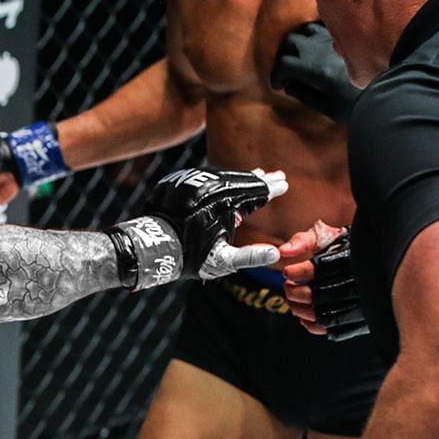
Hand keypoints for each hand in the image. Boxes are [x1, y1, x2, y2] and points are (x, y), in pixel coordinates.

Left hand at [106, 167, 286, 288]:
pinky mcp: (180, 183)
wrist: (155, 246)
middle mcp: (210, 188)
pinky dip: (220, 181)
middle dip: (259, 180)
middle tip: (276, 177)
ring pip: (224, 177)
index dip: (270, 189)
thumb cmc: (190, 257)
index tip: (284, 184)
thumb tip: (274, 253)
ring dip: (240, 179)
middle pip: (241, 180)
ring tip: (256, 177)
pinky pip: (207, 178)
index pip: (254, 192)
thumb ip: (249, 257)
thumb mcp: (222, 261)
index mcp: (225, 203)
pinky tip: (229, 184)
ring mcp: (194, 183)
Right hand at [270, 21, 360, 123]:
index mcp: (315, 69)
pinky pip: (323, 28)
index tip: (278, 86)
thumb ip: (303, 94)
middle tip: (285, 72)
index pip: (284, 64)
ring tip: (299, 57)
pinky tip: (316, 49)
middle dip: (283, 57)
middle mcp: (322, 49)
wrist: (388, 94)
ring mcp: (334, 41)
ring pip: (305, 30)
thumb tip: (288, 85)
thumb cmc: (356, 105)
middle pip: (290, 42)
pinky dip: (313, 36)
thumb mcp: (326, 106)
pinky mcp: (345, 38)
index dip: (276, 76)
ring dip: (297, 43)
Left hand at [282, 224, 369, 340]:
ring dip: (301, 310)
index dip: (299, 272)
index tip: (287, 272)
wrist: (372, 260)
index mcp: (355, 257)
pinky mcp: (363, 321)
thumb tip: (283, 251)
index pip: (322, 268)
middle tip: (287, 286)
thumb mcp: (327, 236)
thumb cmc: (346, 248)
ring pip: (326, 316)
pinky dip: (314, 326)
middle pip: (321, 294)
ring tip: (292, 300)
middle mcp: (364, 282)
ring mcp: (366, 304)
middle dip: (296, 292)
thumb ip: (303, 241)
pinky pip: (336, 331)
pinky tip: (305, 316)